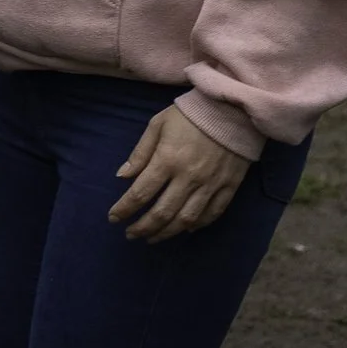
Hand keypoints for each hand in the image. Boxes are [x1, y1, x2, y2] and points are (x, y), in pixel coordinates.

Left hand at [110, 105, 250, 241]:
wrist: (233, 109)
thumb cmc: (189, 115)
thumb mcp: (157, 125)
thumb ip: (140, 153)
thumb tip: (122, 176)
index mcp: (167, 160)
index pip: (140, 193)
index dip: (124, 209)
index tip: (113, 218)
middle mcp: (188, 177)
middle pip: (162, 212)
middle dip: (143, 227)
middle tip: (130, 234)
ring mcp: (211, 184)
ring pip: (186, 219)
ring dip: (167, 233)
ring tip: (152, 237)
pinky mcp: (230, 187)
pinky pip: (213, 213)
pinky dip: (198, 225)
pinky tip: (185, 229)